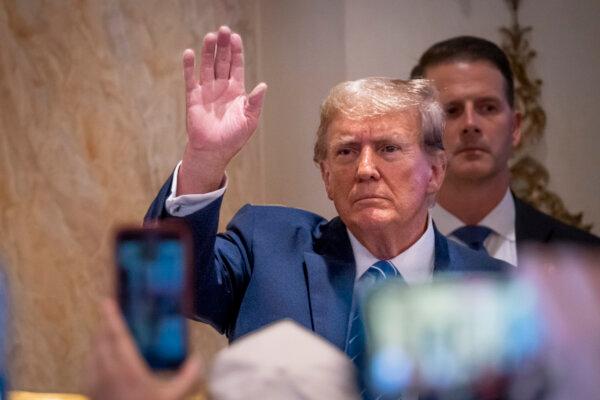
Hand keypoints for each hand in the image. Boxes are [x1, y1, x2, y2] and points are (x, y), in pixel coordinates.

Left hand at [86, 299, 202, 399]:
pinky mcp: (90, 391)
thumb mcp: (174, 397)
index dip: (112, 317)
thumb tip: (197, 359)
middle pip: (102, 340)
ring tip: (109, 330)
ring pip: (94, 351)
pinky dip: (96, 354)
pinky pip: (90, 365)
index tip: (108, 301)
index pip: (118, 336)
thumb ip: (188, 376)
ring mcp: (95, 383)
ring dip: (100, 338)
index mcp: (128, 369)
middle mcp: (108, 373)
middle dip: (106, 323)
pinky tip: (104, 357)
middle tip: (111, 310)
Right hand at [178, 26, 266, 193]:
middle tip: (223, 30)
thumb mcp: (249, 121)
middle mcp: (221, 87)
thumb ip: (255, 103)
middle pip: (222, 61)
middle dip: (223, 46)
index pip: (237, 66)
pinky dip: (189, 66)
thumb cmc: (233, 138)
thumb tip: (263, 86)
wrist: (214, 152)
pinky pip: (191, 79)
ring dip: (209, 51)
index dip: (236, 52)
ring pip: (208, 66)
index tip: (235, 38)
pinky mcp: (193, 97)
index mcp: (236, 91)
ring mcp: (207, 91)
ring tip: (210, 37)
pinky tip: (189, 53)